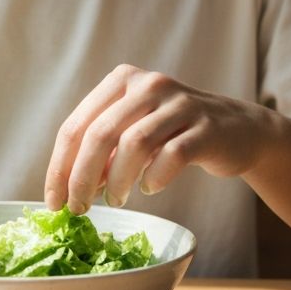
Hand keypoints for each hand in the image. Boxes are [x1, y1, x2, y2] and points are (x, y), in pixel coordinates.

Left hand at [44, 64, 273, 212]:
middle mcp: (149, 84)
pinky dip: (155, 177)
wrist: (237, 130)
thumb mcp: (132, 133)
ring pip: (134, 143)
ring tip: (115, 200)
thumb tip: (66, 188)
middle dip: (81, 178)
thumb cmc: (173, 134)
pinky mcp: (207, 127)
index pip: (76, 124)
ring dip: (117, 181)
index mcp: (121, 80)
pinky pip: (172, 155)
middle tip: (78, 209)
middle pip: (100, 134)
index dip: (60, 166)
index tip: (53, 201)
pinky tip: (150, 188)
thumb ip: (101, 152)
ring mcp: (180, 103)